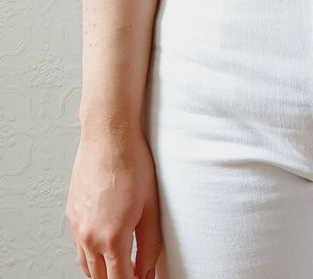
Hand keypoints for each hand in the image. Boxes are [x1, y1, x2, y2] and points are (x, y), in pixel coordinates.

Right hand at [66, 128, 162, 278]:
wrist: (108, 136)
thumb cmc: (131, 163)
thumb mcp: (151, 207)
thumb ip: (150, 245)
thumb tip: (148, 271)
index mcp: (112, 238)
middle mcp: (90, 237)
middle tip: (134, 272)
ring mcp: (77, 227)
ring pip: (86, 266)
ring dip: (102, 272)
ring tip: (121, 265)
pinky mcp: (72, 215)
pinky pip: (78, 247)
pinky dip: (91, 255)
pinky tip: (104, 246)